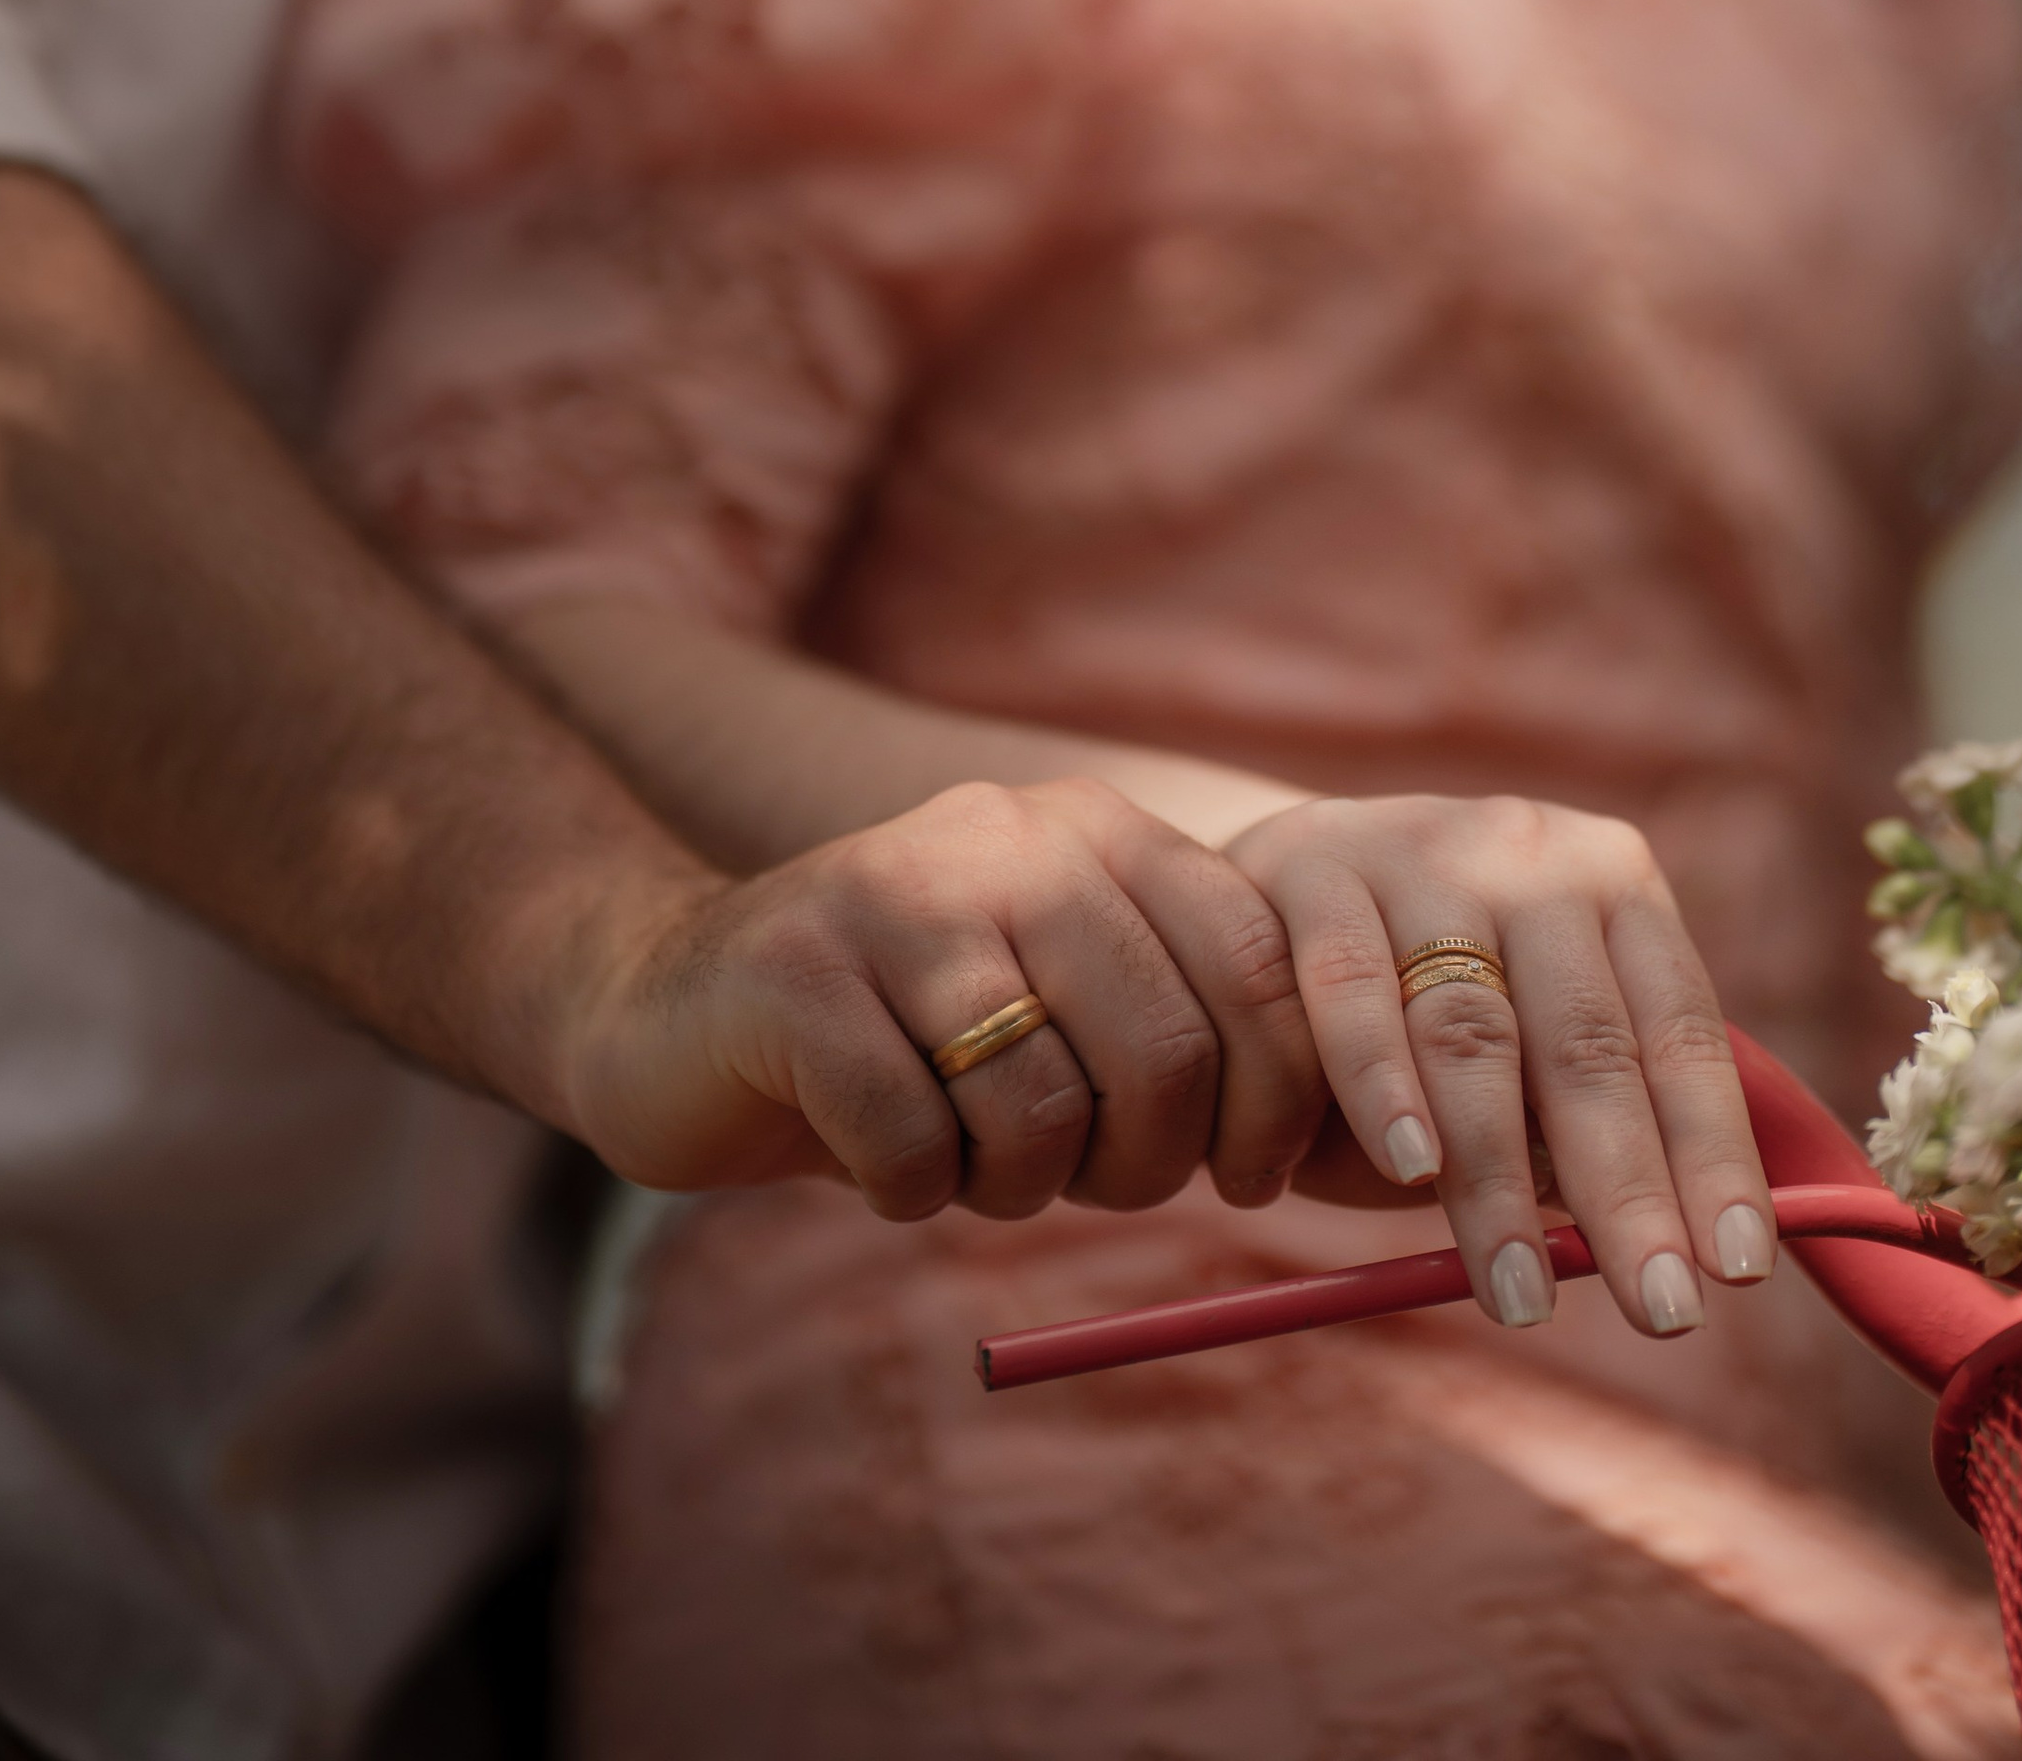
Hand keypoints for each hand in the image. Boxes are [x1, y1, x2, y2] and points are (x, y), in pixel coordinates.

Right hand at [560, 775, 1324, 1226]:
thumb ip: (1188, 1023)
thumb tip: (1349, 1132)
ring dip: (1015, 1187)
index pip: (1254, 964)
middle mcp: (1008, 835)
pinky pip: (915, 1147)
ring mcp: (895, 893)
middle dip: (1147, 1165)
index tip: (1257, 1177)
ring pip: (1040, 1112)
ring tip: (969, 1161)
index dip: (1281, 1098)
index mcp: (1095, 830)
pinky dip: (912, 1192)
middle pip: (1165, 1051)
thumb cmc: (911, 1032)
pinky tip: (880, 1158)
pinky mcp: (795, 972)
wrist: (673, 1001)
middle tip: (1090, 1187)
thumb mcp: (1064, 998)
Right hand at [1225, 793, 1773, 1342]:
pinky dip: (1382, 1083)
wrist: (1276, 871)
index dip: (1714, 1154)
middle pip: (1589, 1045)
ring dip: (1497, 1179)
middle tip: (1661, 1312)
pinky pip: (1352, 990)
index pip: (1682, 1034)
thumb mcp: (1524, 1039)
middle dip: (1629, 1193)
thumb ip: (1577, 1120)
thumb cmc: (1429, 988)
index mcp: (1613, 880)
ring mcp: (1422, 849)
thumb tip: (1662, 1249)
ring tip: (1524, 1296)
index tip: (1738, 1270)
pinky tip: (1410, 1170)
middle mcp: (1529, 852)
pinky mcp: (1317, 867)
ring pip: (1473, 1033)